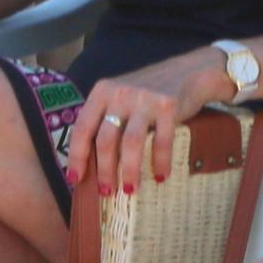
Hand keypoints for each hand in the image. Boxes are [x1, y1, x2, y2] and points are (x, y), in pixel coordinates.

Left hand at [69, 51, 232, 201]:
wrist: (187, 72)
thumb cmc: (147, 92)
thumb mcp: (119, 96)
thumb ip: (105, 117)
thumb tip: (90, 160)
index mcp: (102, 92)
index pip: (83, 128)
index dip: (77, 155)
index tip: (76, 178)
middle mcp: (120, 93)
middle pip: (105, 139)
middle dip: (105, 170)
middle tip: (107, 191)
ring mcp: (145, 99)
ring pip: (131, 143)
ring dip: (129, 170)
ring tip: (130, 189)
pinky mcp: (168, 106)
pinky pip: (161, 141)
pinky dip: (160, 162)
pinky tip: (161, 175)